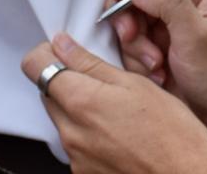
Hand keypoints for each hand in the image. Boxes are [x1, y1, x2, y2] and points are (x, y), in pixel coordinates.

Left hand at [22, 34, 206, 173]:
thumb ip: (91, 63)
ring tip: (118, 112)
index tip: (62, 51)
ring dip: (81, 110)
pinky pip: (77, 145)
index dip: (46, 53)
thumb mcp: (135, 83)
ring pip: (64, 120)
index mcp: (81, 101)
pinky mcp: (84, 173)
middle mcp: (71, 132)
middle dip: (68, 82)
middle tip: (101, 80)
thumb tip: (63, 46)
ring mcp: (76, 157)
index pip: (34, 65)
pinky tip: (120, 134)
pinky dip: (91, 136)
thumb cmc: (171, 132)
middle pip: (49, 93)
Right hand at [104, 0, 206, 136]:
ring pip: (133, 17)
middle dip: (133, 17)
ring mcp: (173, 21)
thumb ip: (168, 3)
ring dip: (137, 43)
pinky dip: (139, 57)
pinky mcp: (162, 43)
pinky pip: (135, 41)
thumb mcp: (197, 36)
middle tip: (132, 35)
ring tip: (156, 64)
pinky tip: (157, 73)